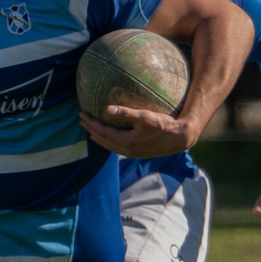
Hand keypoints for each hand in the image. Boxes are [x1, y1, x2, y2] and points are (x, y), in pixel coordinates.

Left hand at [79, 106, 194, 158]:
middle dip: (91, 129)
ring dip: (98, 137)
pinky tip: (108, 136)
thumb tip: (108, 109)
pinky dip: (108, 141)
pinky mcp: (136, 152)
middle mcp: (126, 149)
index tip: (82, 114)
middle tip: (81, 119)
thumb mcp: (145, 116)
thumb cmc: (164, 125)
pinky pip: (116, 147)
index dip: (91, 123)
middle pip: (102, 140)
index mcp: (126, 141)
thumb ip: (126, 113)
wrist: (179, 139)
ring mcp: (131, 153)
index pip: (102, 132)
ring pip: (109, 145)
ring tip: (90, 129)